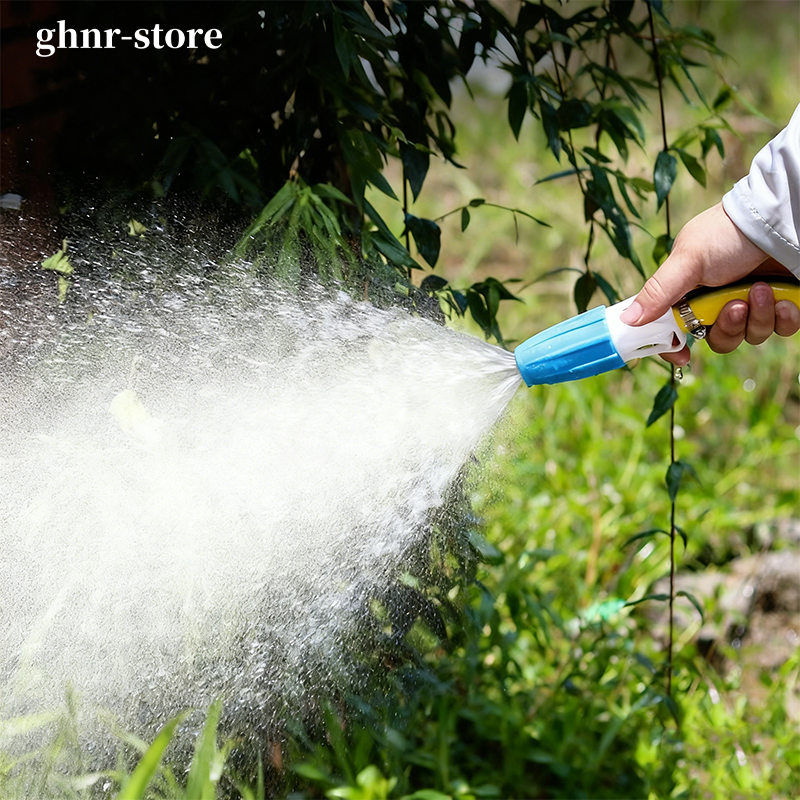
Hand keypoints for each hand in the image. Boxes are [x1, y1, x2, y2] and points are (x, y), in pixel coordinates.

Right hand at [620, 202, 799, 364]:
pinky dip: (783, 317)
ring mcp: (752, 303)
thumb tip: (626, 320)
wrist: (779, 218)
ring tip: (762, 289)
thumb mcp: (687, 261)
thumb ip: (658, 293)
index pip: (675, 330)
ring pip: (750, 335)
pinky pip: (781, 328)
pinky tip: (784, 298)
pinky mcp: (781, 304)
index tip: (683, 356)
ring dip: (758, 317)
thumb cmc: (728, 233)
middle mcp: (720, 300)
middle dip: (728, 327)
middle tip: (735, 306)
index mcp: (691, 292)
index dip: (676, 346)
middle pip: (717, 339)